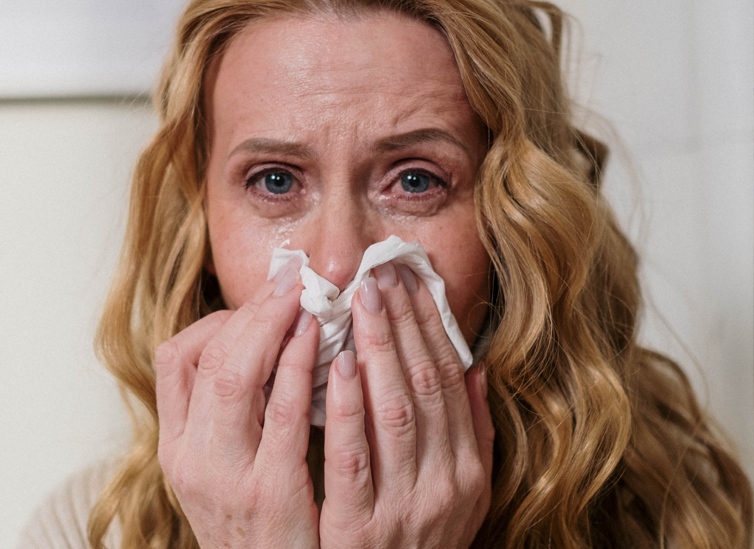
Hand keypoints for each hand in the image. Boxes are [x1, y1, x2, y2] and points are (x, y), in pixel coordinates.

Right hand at [155, 258, 319, 548]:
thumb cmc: (260, 525)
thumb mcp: (229, 467)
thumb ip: (241, 411)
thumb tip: (275, 341)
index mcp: (178, 446)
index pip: (177, 358)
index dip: (222, 318)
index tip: (266, 300)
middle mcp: (192, 459)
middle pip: (208, 359)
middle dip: (253, 311)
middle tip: (292, 279)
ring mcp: (226, 478)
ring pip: (236, 377)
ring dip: (275, 327)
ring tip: (308, 297)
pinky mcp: (270, 497)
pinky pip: (285, 418)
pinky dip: (301, 371)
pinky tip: (325, 346)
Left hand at [320, 262, 493, 548]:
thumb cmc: (422, 540)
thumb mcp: (466, 493)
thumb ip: (473, 432)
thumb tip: (477, 368)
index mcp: (468, 468)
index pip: (450, 381)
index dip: (431, 328)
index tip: (411, 284)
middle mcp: (445, 483)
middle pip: (425, 385)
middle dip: (403, 324)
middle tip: (380, 274)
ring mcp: (405, 506)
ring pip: (396, 411)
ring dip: (380, 350)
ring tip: (361, 301)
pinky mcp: (360, 529)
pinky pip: (354, 458)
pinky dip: (349, 408)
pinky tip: (339, 365)